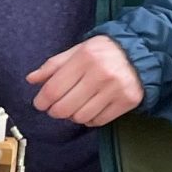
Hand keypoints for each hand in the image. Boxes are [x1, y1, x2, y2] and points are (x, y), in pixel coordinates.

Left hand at [28, 36, 143, 126]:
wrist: (140, 52)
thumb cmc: (103, 52)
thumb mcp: (77, 51)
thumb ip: (53, 65)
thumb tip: (31, 79)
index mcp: (85, 58)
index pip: (53, 89)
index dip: (42, 101)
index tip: (40, 103)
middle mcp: (101, 74)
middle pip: (64, 107)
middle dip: (55, 111)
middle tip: (56, 107)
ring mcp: (116, 89)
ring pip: (80, 117)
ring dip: (72, 116)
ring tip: (74, 106)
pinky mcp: (127, 101)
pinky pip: (98, 121)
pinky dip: (89, 119)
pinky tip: (90, 109)